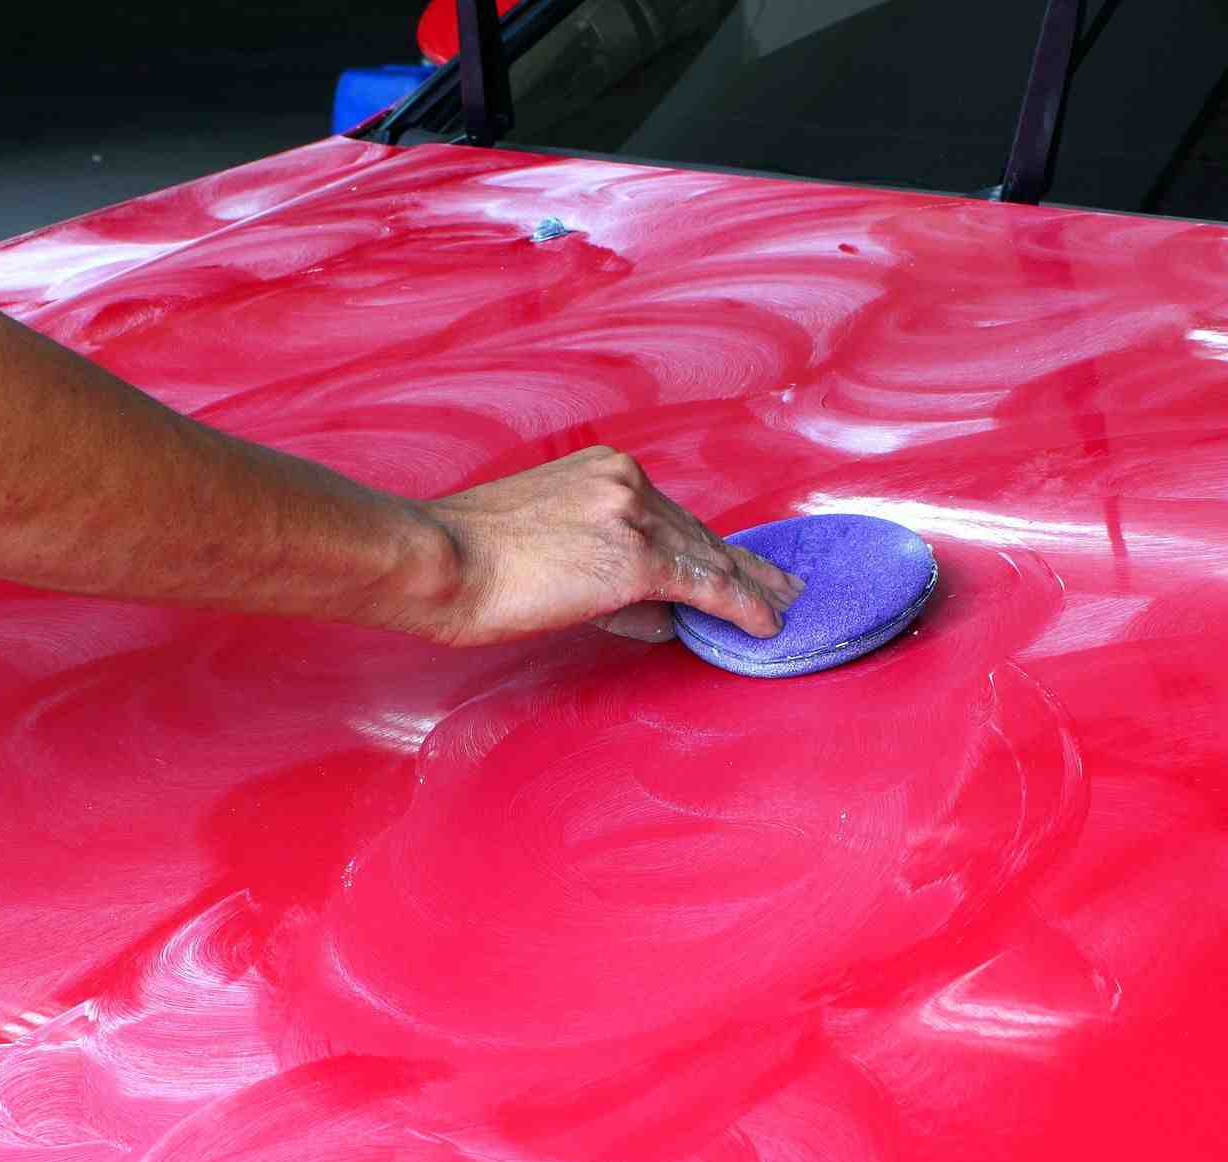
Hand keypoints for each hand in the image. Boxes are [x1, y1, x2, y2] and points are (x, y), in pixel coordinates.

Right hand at [420, 446, 802, 645]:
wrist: (441, 559)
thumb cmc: (472, 558)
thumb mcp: (546, 539)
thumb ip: (604, 563)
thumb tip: (661, 610)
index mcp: (603, 471)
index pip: (671, 515)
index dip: (709, 546)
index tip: (739, 563)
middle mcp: (626, 482)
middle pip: (700, 533)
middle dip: (744, 564)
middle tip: (783, 584)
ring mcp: (633, 516)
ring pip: (709, 558)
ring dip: (753, 587)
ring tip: (785, 607)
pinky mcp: (635, 558)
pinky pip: (705, 586)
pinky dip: (741, 607)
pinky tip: (764, 624)